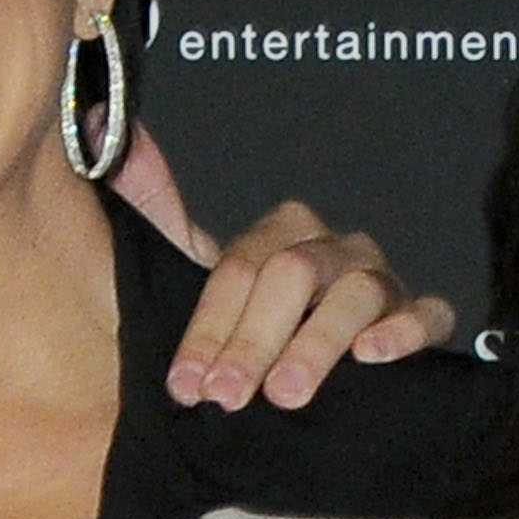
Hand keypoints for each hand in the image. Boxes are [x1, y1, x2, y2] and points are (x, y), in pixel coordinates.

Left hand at [168, 204, 458, 410]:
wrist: (302, 377)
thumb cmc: (249, 334)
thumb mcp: (189, 276)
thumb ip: (151, 207)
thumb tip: (92, 121)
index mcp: (280, 235)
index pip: (240, 267)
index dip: (209, 327)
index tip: (187, 384)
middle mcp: (331, 249)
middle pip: (294, 275)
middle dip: (255, 340)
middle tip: (229, 396)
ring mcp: (380, 281)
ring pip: (356, 293)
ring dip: (317, 344)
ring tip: (287, 394)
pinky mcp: (421, 316)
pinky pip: (427, 313)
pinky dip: (403, 331)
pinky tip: (373, 356)